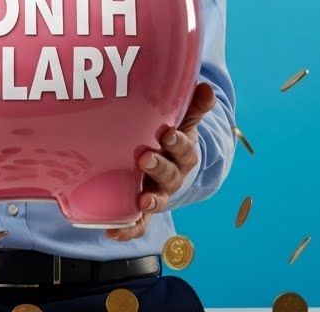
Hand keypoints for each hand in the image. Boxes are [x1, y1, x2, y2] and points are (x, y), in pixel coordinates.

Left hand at [105, 82, 215, 240]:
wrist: (171, 165)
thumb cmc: (173, 139)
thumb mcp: (184, 121)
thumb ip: (194, 105)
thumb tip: (206, 87)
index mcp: (183, 154)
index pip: (184, 148)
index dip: (178, 142)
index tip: (168, 133)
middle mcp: (173, 176)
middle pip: (170, 174)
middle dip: (159, 167)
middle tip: (145, 158)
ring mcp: (159, 194)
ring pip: (157, 199)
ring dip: (150, 201)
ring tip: (141, 201)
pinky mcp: (143, 210)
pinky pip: (139, 223)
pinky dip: (128, 229)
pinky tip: (113, 232)